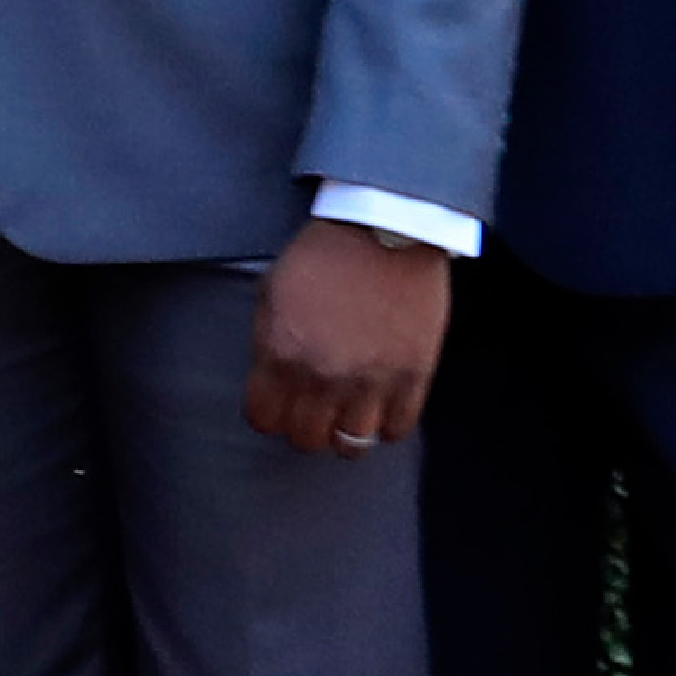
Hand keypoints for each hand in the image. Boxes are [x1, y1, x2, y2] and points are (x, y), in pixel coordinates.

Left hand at [246, 216, 453, 452]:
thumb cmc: (323, 256)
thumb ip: (267, 343)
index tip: (277, 405)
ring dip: (344, 434)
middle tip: (312, 410)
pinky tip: (380, 407)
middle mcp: (323, 375)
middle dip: (304, 427)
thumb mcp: (271, 292)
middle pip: (305, 438)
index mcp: (281, 354)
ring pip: (351, 445)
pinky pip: (396, 429)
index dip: (268, 414)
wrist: (383, 230)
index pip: (263, 418)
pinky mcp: (412, 376)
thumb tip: (269, 380)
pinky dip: (386, 425)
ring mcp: (370, 380)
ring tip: (346, 415)